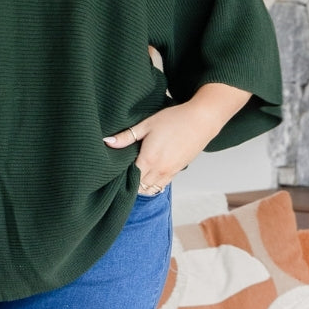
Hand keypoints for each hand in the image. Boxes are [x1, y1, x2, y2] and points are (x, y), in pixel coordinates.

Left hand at [103, 83, 250, 192]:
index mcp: (149, 159)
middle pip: (139, 187)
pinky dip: (153, 183)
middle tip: (122, 173)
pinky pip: (162, 185)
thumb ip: (126, 137)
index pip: (130, 179)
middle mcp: (159, 170)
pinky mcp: (178, 171)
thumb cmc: (174, 119)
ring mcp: (170, 172)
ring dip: (142, 185)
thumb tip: (107, 142)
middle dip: (130, 182)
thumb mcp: (146, 125)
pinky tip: (148, 173)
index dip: (121, 177)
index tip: (115, 171)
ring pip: (151, 189)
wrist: (202, 120)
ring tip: (135, 174)